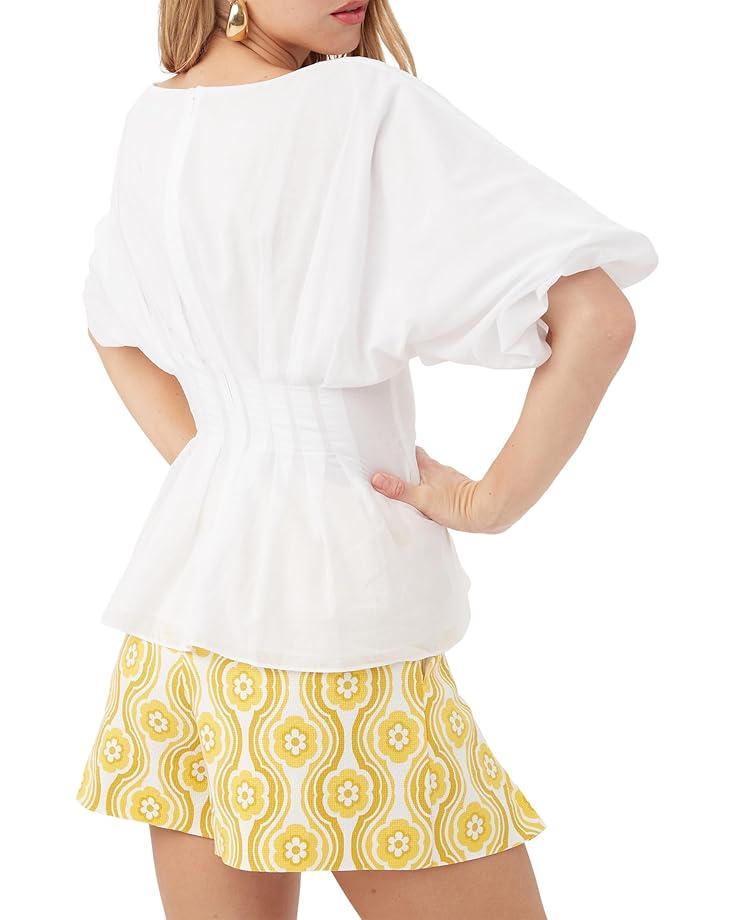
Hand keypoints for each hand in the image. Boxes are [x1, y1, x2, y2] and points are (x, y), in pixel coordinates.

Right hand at [370, 446, 505, 533]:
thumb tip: (376, 478)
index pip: (412, 452)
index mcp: (430, 467)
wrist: (487, 513)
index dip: (400, 451)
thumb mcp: (423, 498)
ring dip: (418, 480)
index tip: (387, 453)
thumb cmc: (457, 505)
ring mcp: (449, 482)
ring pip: (429, 477)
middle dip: (406, 467)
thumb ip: (400, 490)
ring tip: (404, 490)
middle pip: (419, 464)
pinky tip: (426, 502)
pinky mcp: (456, 493)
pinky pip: (438, 488)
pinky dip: (430, 491)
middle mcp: (440, 471)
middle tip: (390, 473)